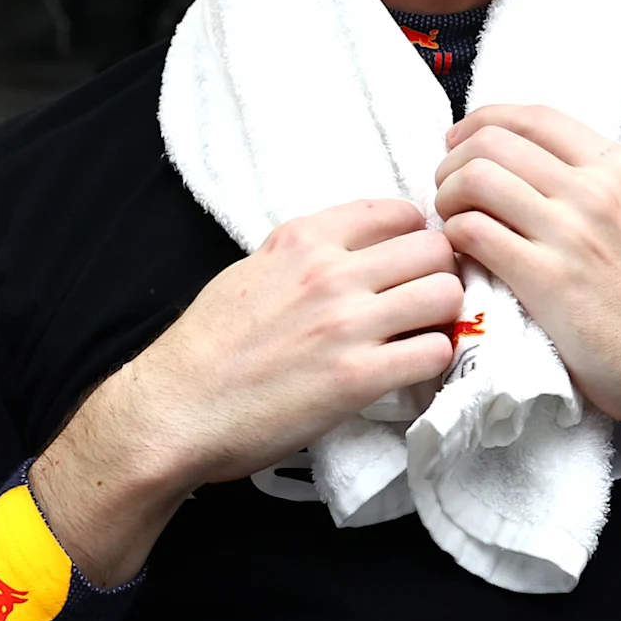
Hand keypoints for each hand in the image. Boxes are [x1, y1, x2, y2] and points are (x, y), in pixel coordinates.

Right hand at [31, 200, 460, 583]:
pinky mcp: (358, 378)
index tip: (411, 260)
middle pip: (434, 248)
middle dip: (440, 272)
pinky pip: (434, 352)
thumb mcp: (247, 273)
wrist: (174, 410)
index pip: (396, 210)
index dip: (416, 235)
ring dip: (445, 316)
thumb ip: (299, 256)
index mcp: (302, 241)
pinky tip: (411, 370)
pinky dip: (433, 361)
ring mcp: (347, 324)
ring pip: (446, 294)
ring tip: (424, 335)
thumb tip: (344, 252)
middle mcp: (329, 273)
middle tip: (427, 301)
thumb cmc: (204, 348)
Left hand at [431, 104, 620, 488]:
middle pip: (492, 143)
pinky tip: (459, 256)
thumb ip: (591, 186)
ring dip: (446, 198)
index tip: (458, 145)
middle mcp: (595, 189)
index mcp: (618, 167)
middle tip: (446, 193)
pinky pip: (473, 232)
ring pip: (476, 179)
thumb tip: (524, 167)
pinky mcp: (547, 278)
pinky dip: (452, 238)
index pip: (533, 116)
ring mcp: (571, 232)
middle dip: (453, 163)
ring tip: (450, 223)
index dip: (481, 122)